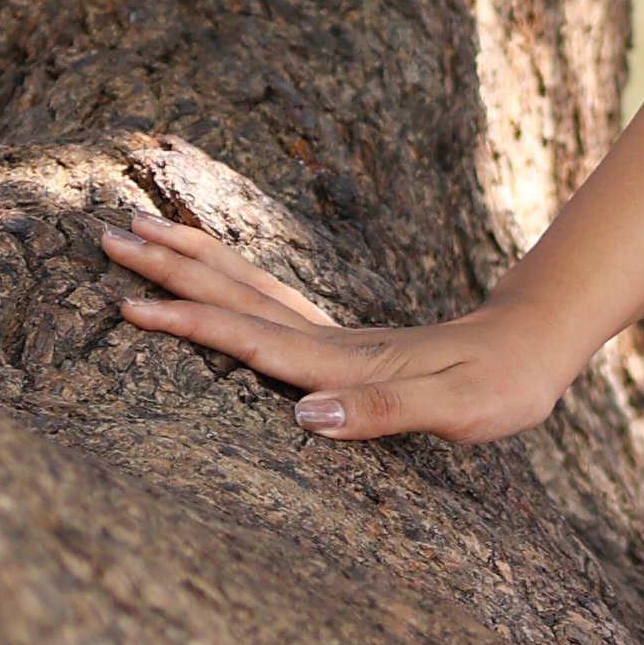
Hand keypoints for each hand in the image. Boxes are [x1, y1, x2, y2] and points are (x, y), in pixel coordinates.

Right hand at [96, 213, 572, 443]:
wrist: (536, 343)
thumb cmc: (502, 385)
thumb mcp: (457, 410)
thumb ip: (384, 411)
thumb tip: (309, 416)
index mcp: (345, 364)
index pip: (254, 340)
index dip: (193, 325)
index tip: (132, 306)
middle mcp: (330, 342)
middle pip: (236, 296)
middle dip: (171, 268)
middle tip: (107, 234)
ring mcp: (333, 336)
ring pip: (246, 288)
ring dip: (191, 259)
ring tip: (138, 228)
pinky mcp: (342, 340)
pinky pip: (267, 300)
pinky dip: (227, 277)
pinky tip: (207, 271)